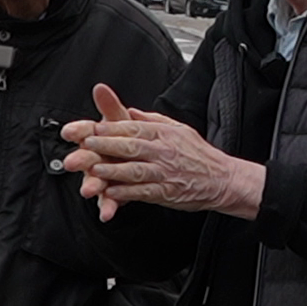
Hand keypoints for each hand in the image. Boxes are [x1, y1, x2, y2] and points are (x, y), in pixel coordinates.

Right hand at [61, 85, 130, 220]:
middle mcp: (95, 157)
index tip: (69, 131)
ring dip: (91, 185)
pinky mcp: (110, 194)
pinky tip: (107, 214)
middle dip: (79, 159)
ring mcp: (101, 177)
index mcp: (97, 137)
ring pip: (94, 180)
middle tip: (72, 162)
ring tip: (88, 190)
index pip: (85, 131)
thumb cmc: (123, 138)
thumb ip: (110, 106)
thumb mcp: (120, 121)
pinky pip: (109, 201)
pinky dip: (108, 208)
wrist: (139, 161)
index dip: (77, 130)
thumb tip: (100, 87)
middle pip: (85, 157)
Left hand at [62, 83, 265, 219]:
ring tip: (94, 170)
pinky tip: (111, 193)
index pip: (133, 127)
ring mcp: (165, 172)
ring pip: (134, 170)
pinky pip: (142, 192)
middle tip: (85, 145)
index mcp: (164, 133)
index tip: (92, 128)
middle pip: (130, 146)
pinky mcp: (166, 192)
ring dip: (112, 170)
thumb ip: (151, 120)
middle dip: (105, 145)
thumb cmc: (198, 154)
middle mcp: (163, 151)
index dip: (111, 128)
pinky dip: (125, 193)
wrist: (221, 178)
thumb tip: (129, 112)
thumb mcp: (177, 129)